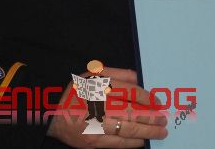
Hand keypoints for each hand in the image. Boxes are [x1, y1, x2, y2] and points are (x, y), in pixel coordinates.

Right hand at [46, 67, 167, 147]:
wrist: (50, 115)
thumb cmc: (76, 93)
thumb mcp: (93, 74)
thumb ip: (118, 73)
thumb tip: (140, 79)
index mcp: (99, 86)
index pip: (130, 92)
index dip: (147, 98)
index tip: (158, 102)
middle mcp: (97, 105)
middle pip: (131, 112)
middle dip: (151, 117)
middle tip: (164, 119)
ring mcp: (94, 125)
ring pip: (126, 129)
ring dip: (147, 131)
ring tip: (160, 132)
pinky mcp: (91, 141)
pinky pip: (116, 143)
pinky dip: (132, 143)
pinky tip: (143, 141)